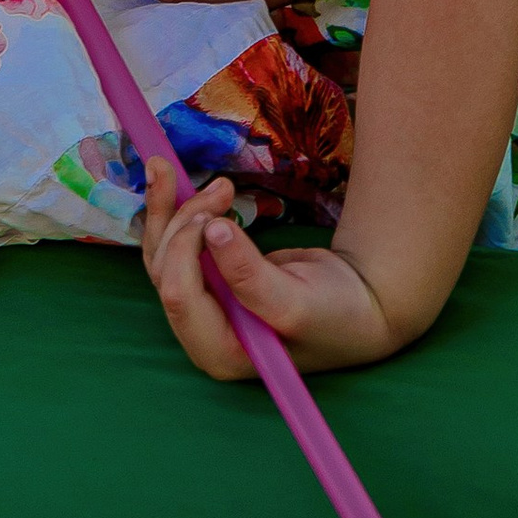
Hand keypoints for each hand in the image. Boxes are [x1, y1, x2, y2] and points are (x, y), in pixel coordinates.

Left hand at [142, 158, 409, 374]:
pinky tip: (165, 178)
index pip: (180, 297)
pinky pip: (174, 244)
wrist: (356, 304)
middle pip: (166, 272)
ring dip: (168, 210)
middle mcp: (200, 330)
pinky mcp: (206, 278)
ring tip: (169, 167)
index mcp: (217, 350)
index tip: (219, 216)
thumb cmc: (333, 316)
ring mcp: (202, 304)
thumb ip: (250, 275)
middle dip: (184, 223)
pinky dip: (169, 211)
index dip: (186, 251)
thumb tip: (212, 231)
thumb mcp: (296, 302)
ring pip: (161, 254)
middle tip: (224, 188)